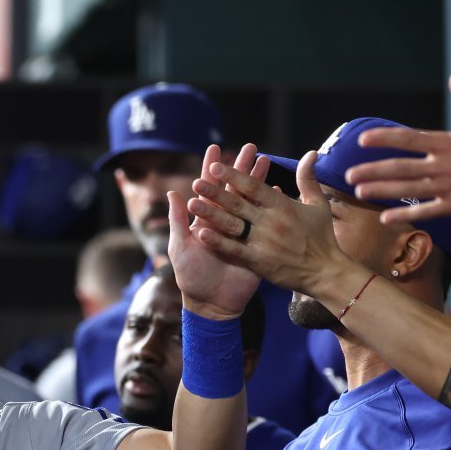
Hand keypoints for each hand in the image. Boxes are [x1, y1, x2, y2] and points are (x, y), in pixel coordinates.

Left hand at [167, 144, 261, 318]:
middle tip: (249, 146)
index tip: (216, 148)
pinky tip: (277, 188)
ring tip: (264, 159)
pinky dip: (268, 206)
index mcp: (207, 220)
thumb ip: (178, 220)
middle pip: (234, 189)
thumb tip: (173, 193)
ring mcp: (242, 233)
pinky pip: (263, 222)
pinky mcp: (255, 245)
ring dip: (256, 180)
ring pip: (250, 201)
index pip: (211, 190)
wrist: (210, 303)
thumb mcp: (180, 246)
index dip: (214, 170)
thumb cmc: (190, 275)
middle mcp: (226, 223)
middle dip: (241, 167)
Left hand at [188, 150, 358, 297]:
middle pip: (238, 203)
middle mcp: (271, 222)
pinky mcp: (258, 261)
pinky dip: (217, 241)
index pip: (254, 187)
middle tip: (196, 182)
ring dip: (211, 213)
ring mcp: (263, 242)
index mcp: (283, 206)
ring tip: (191, 204)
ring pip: (232, 224)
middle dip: (215, 192)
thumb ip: (308, 180)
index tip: (215, 165)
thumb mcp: (318, 205)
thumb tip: (311, 153)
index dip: (234, 175)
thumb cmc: (322, 237)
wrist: (325, 273)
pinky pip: (234, 249)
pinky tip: (200, 233)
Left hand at [345, 72, 450, 222]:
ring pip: (408, 190)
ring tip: (359, 192)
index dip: (385, 138)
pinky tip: (384, 217)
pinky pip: (425, 212)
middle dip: (373, 171)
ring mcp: (448, 187)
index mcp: (449, 143)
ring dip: (382, 191)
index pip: (410, 139)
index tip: (363, 140)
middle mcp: (443, 166)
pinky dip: (404, 215)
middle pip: (401, 168)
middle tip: (349, 175)